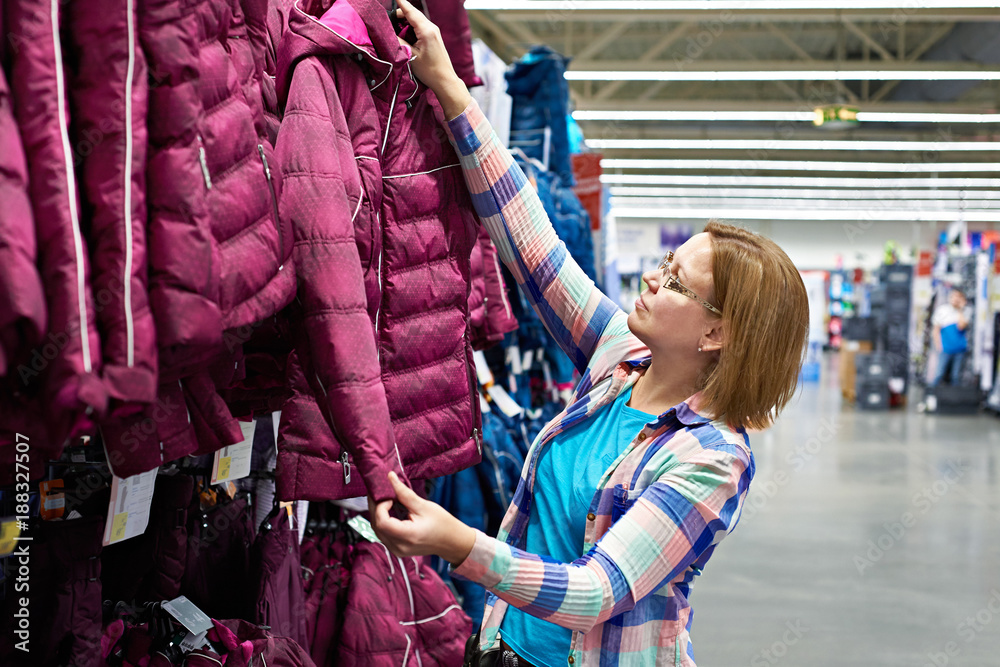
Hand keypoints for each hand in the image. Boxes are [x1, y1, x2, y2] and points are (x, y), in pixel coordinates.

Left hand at [368, 471, 475, 565]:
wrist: (451, 542)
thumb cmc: (442, 523)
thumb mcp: (424, 506)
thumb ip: (404, 493)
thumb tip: (390, 477)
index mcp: (408, 536)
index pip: (382, 522)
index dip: (381, 506)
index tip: (390, 496)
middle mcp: (399, 547)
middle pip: (376, 525)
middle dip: (376, 507)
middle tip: (381, 492)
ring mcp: (397, 550)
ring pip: (377, 530)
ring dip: (378, 513)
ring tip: (386, 499)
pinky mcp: (396, 549)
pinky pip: (383, 534)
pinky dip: (383, 521)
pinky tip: (389, 510)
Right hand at [394, 0, 470, 118]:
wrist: (444, 80)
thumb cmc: (429, 70)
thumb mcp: (410, 55)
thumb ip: (398, 40)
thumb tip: (388, 31)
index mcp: (426, 30)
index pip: (410, 11)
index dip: (400, 3)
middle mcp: (431, 27)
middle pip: (412, 14)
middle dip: (399, 14)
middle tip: (387, 20)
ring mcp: (434, 31)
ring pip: (416, 20)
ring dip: (404, 22)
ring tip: (394, 29)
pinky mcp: (433, 37)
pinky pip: (420, 27)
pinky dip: (410, 28)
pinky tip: (404, 35)